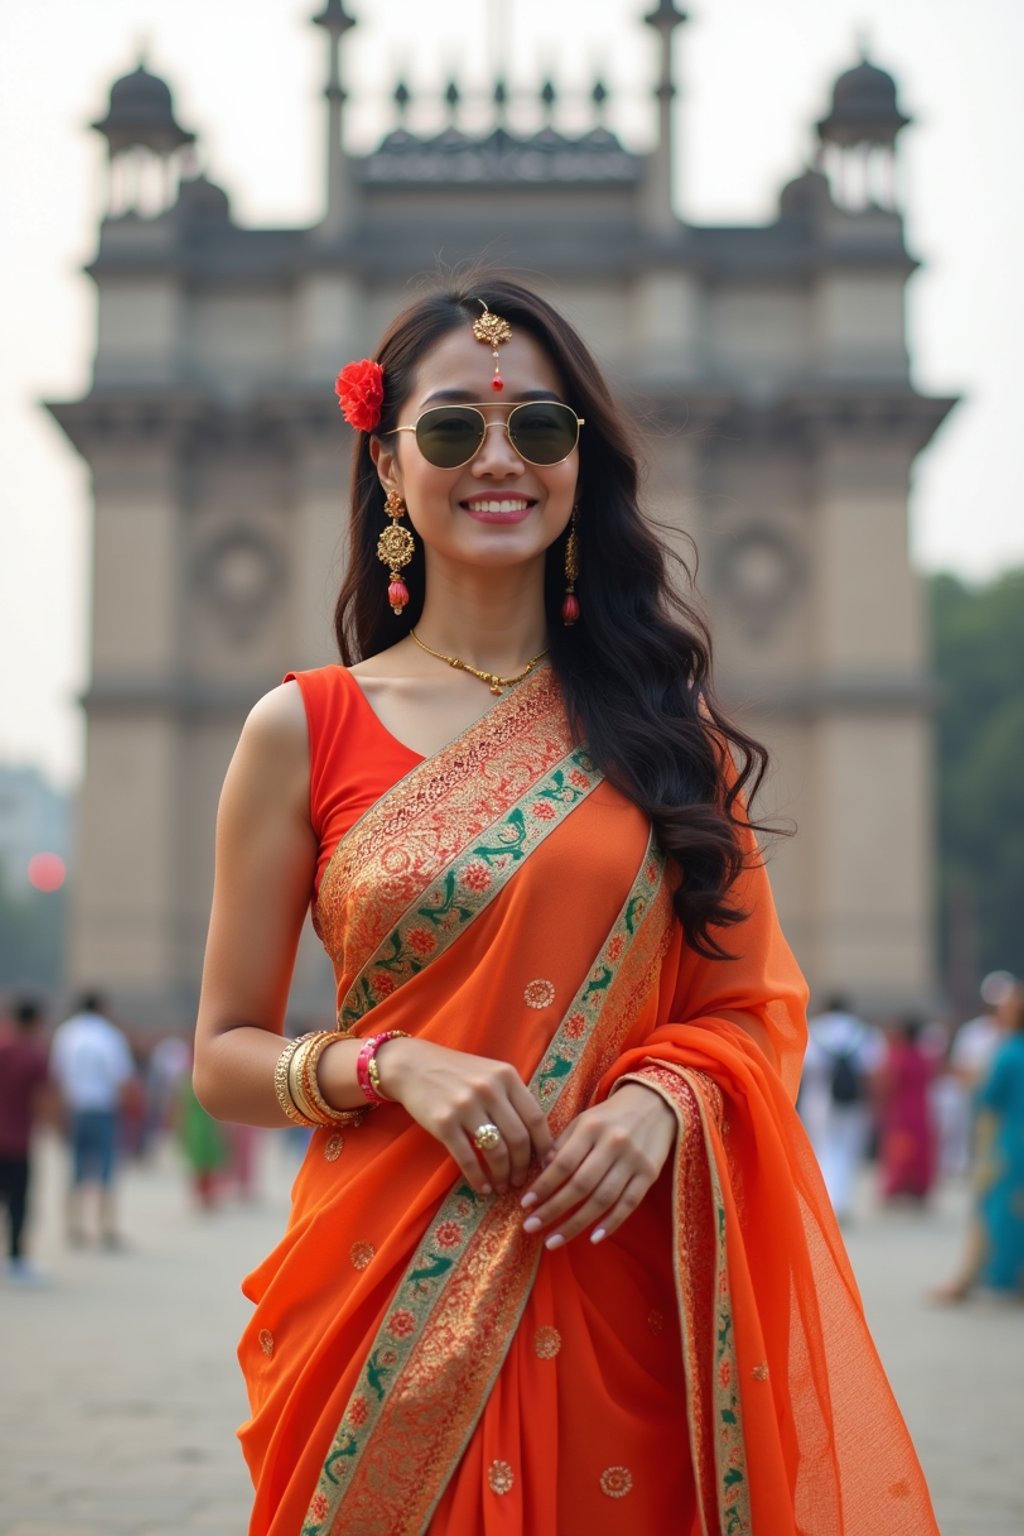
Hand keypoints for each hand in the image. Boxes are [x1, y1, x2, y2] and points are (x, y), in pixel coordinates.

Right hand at [377, 1037, 554, 1195]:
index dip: (544, 1146)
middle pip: (519, 1139)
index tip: (545, 1164)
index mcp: (506, 1076)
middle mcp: (489, 1089)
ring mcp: (465, 1106)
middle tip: (520, 1180)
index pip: (536, 1118)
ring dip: (502, 1175)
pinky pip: (467, 1159)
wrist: (413, 1064)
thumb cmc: (457, 1072)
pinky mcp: (444, 1123)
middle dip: (523, 1166)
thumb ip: (512, 1097)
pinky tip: (482, 1187)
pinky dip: (478, 1179)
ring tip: (502, 1186)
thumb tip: (537, 1137)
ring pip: (496, 1152)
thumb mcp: (490, 1073)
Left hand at [519, 1083, 675, 1247]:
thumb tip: (540, 1174)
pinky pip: (629, 1204)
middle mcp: (613, 1143)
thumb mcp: (583, 1121)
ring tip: (554, 1240)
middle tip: (530, 1228)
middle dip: (553, 1210)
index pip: (563, 1163)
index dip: (543, 1186)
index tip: (525, 1205)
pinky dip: (611, 1223)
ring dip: (576, 1224)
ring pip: (602, 1199)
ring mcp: (633, 1160)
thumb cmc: (610, 1117)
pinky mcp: (650, 1174)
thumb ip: (562, 1145)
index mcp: (591, 1127)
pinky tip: (592, 1238)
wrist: (655, 1103)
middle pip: (580, 1185)